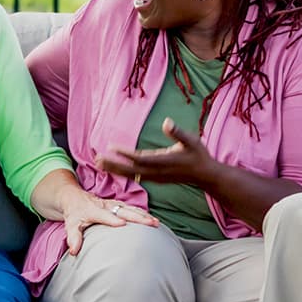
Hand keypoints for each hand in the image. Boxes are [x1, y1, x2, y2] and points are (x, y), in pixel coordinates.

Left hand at [59, 189, 156, 255]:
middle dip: (138, 217)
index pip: (104, 215)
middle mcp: (106, 206)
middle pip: (124, 210)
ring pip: (131, 208)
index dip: (113, 219)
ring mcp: (113, 204)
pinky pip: (132, 208)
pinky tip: (152, 219)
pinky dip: (143, 213)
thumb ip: (73, 237)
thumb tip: (74, 251)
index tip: (123, 224)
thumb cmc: (74, 213)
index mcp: (94, 210)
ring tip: (156, 223)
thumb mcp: (70, 224)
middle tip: (151, 223)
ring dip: (144, 215)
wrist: (74, 197)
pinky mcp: (118, 205)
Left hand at [97, 120, 218, 188]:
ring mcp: (156, 178)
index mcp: (164, 162)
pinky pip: (135, 176)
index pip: (140, 158)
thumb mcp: (191, 141)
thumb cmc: (199, 156)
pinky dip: (123, 172)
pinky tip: (114, 169)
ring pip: (131, 175)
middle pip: (131, 170)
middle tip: (96, 159)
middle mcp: (157, 173)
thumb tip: (167, 122)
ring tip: (99, 163)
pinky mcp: (155, 179)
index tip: (111, 147)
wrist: (205, 175)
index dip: (125, 153)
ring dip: (115, 169)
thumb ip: (178, 133)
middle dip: (113, 164)